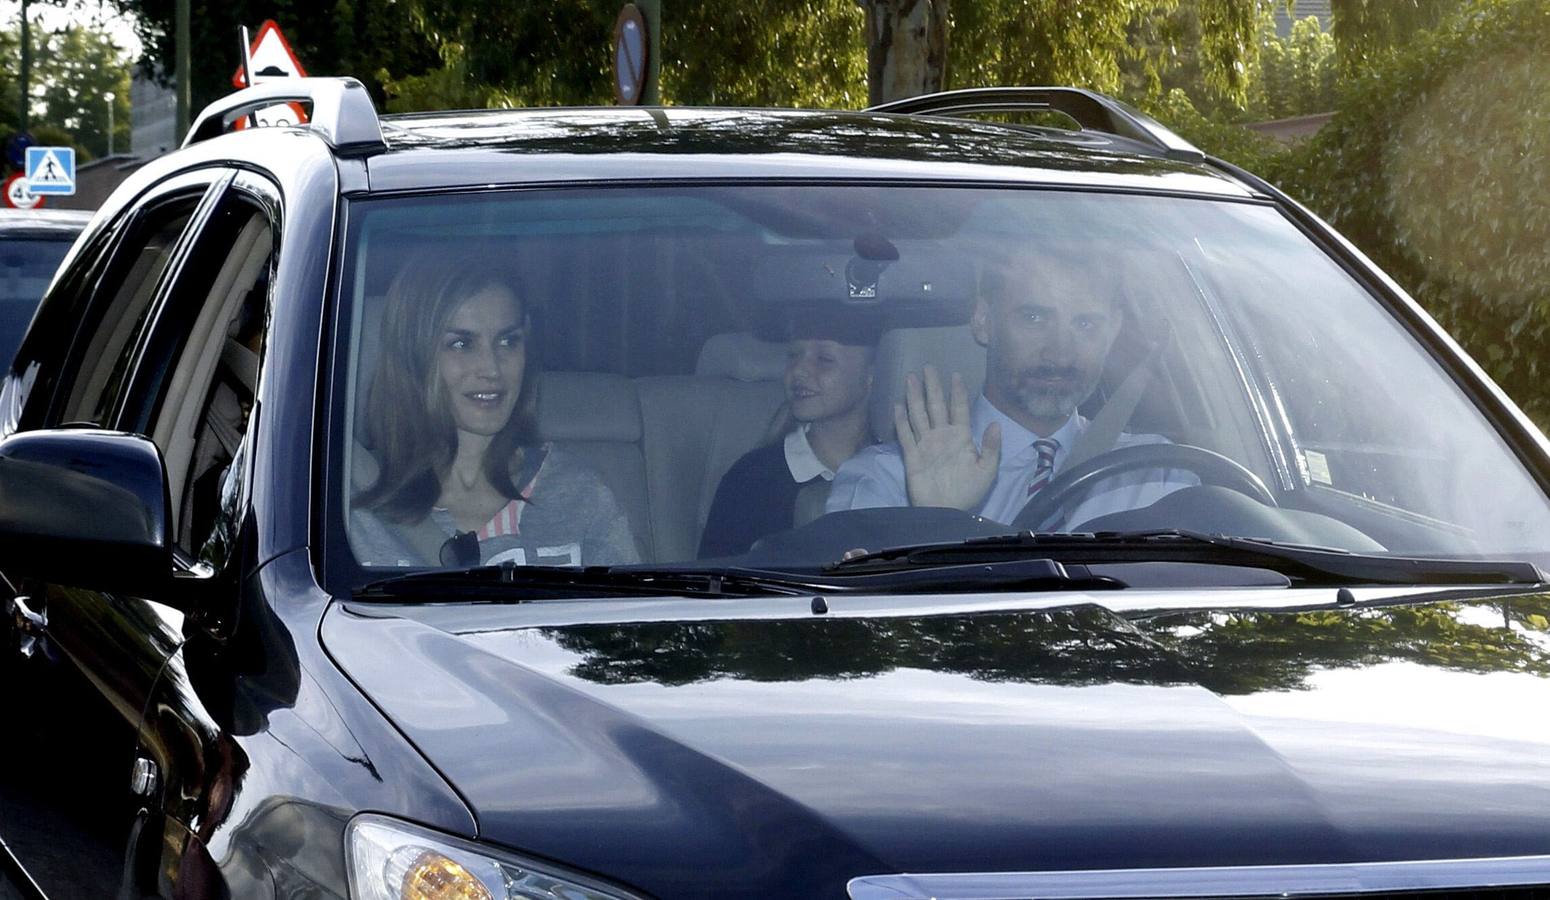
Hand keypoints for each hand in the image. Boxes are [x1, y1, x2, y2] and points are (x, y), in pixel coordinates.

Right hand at [893, 366, 1001, 510]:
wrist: (947, 511)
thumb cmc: (969, 492)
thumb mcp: (987, 471)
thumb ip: (991, 447)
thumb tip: (996, 423)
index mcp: (961, 437)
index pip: (959, 409)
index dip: (958, 392)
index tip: (957, 375)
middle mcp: (942, 436)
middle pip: (936, 406)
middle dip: (933, 386)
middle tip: (929, 367)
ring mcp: (926, 444)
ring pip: (919, 415)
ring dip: (915, 397)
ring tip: (910, 378)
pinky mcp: (913, 455)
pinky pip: (905, 435)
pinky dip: (900, 420)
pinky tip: (897, 405)